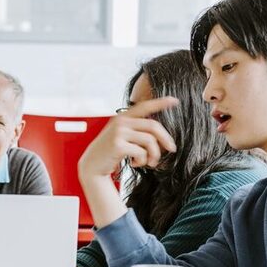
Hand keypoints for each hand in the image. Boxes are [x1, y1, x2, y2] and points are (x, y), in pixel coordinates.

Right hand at [77, 97, 178, 227]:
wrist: (92, 166)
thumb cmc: (110, 153)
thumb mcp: (122, 136)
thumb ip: (137, 131)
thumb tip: (162, 138)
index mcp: (123, 117)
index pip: (144, 106)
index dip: (160, 102)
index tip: (174, 101)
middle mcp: (121, 122)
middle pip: (153, 126)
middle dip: (166, 139)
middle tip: (172, 150)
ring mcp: (119, 132)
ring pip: (150, 141)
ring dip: (154, 154)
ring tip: (150, 162)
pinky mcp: (118, 145)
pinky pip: (142, 152)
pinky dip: (143, 161)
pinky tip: (135, 164)